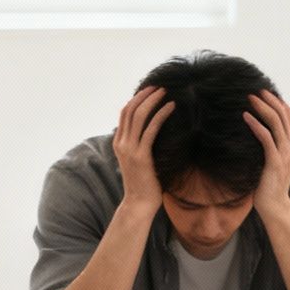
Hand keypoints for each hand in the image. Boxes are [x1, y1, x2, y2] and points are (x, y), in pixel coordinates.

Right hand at [113, 85, 175, 212]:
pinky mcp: (141, 156)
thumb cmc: (144, 183)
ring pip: (139, 116)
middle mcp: (121, 143)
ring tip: (165, 92)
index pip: (125, 113)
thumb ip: (140, 145)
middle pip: (130, 110)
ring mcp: (129, 149)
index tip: (150, 90)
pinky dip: (161, 115)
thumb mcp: (138, 160)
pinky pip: (151, 129)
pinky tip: (171, 107)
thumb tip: (153, 133)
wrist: (138, 203)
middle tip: (159, 86)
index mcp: (119, 143)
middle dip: (145, 95)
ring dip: (153, 101)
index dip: (137, 99)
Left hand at [243, 89, 289, 216]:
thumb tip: (265, 135)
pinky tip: (246, 117)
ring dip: (263, 108)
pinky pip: (266, 138)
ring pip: (276, 123)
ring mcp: (284, 154)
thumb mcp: (275, 162)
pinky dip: (256, 125)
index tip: (266, 93)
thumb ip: (275, 148)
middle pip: (283, 116)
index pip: (289, 117)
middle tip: (256, 91)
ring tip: (250, 99)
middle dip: (270, 100)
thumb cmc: (270, 185)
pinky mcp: (274, 162)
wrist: (275, 206)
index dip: (279, 103)